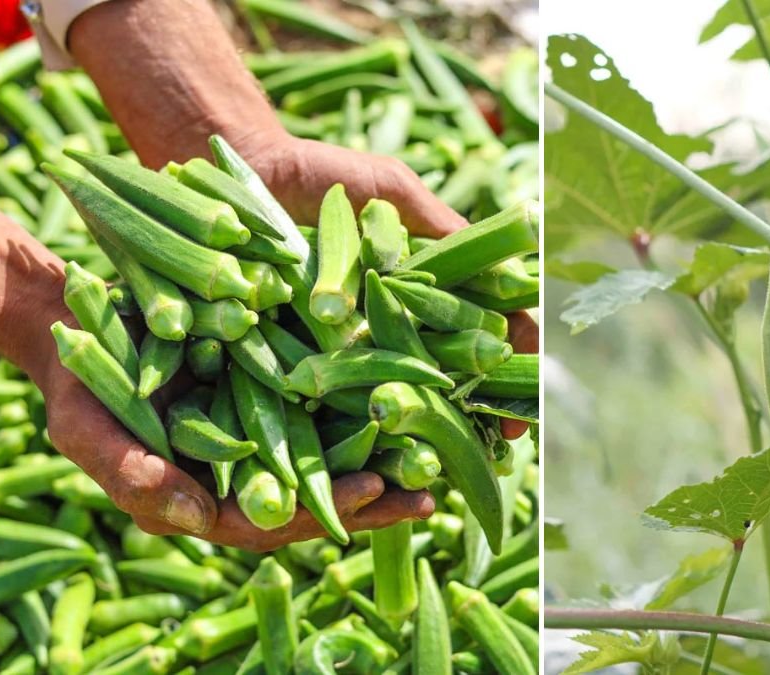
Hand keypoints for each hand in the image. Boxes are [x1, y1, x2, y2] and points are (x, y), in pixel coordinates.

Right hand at [32, 310, 433, 550]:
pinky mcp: (276, 387)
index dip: (321, 511)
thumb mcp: (85, 426)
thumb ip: (131, 472)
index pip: (271, 521)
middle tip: (425, 494)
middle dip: (370, 501)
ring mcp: (262, 430)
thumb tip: (194, 516)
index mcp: (204, 496)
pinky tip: (412, 398)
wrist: (87, 319)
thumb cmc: (81, 381)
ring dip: (382, 461)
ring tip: (437, 461)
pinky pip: (327, 406)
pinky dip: (367, 407)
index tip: (370, 490)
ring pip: (329, 457)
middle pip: (315, 498)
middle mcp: (244, 469)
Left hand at [244, 136, 538, 439]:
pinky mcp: (304, 368)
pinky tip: (384, 458)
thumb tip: (507, 265)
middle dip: (485, 408)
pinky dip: (362, 432)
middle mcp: (396, 327)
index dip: (516, 353)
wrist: (237, 180)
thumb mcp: (390, 189)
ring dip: (434, 432)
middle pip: (455, 375)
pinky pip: (339, 405)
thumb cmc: (320, 176)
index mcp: (427, 288)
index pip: (486, 325)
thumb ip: (440, 225)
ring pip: (403, 398)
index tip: (532, 368)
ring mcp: (352, 353)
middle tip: (506, 438)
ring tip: (456, 459)